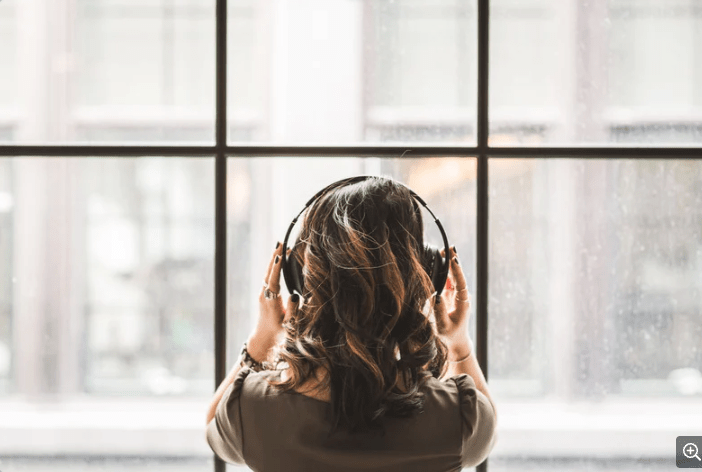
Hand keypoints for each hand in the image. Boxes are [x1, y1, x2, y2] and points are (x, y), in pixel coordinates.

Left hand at [249, 242, 300, 360]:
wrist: (264, 337)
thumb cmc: (279, 332)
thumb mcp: (289, 325)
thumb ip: (293, 311)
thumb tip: (294, 296)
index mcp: (271, 302)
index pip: (273, 281)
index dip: (276, 268)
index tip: (280, 255)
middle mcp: (264, 295)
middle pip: (268, 272)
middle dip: (274, 256)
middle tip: (280, 242)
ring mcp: (263, 293)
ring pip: (268, 273)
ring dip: (274, 259)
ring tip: (280, 245)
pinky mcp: (264, 293)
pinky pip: (269, 276)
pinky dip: (274, 266)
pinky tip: (279, 258)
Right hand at [433, 246, 472, 357]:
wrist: (456, 342)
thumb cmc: (450, 335)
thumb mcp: (443, 325)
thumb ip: (439, 311)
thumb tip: (434, 294)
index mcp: (463, 302)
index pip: (460, 282)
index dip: (457, 270)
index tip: (454, 259)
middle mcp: (461, 296)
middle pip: (457, 275)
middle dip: (453, 261)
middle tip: (449, 247)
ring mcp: (456, 294)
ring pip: (452, 276)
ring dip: (448, 264)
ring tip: (444, 250)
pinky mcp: (449, 295)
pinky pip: (447, 280)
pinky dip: (443, 271)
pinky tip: (439, 261)